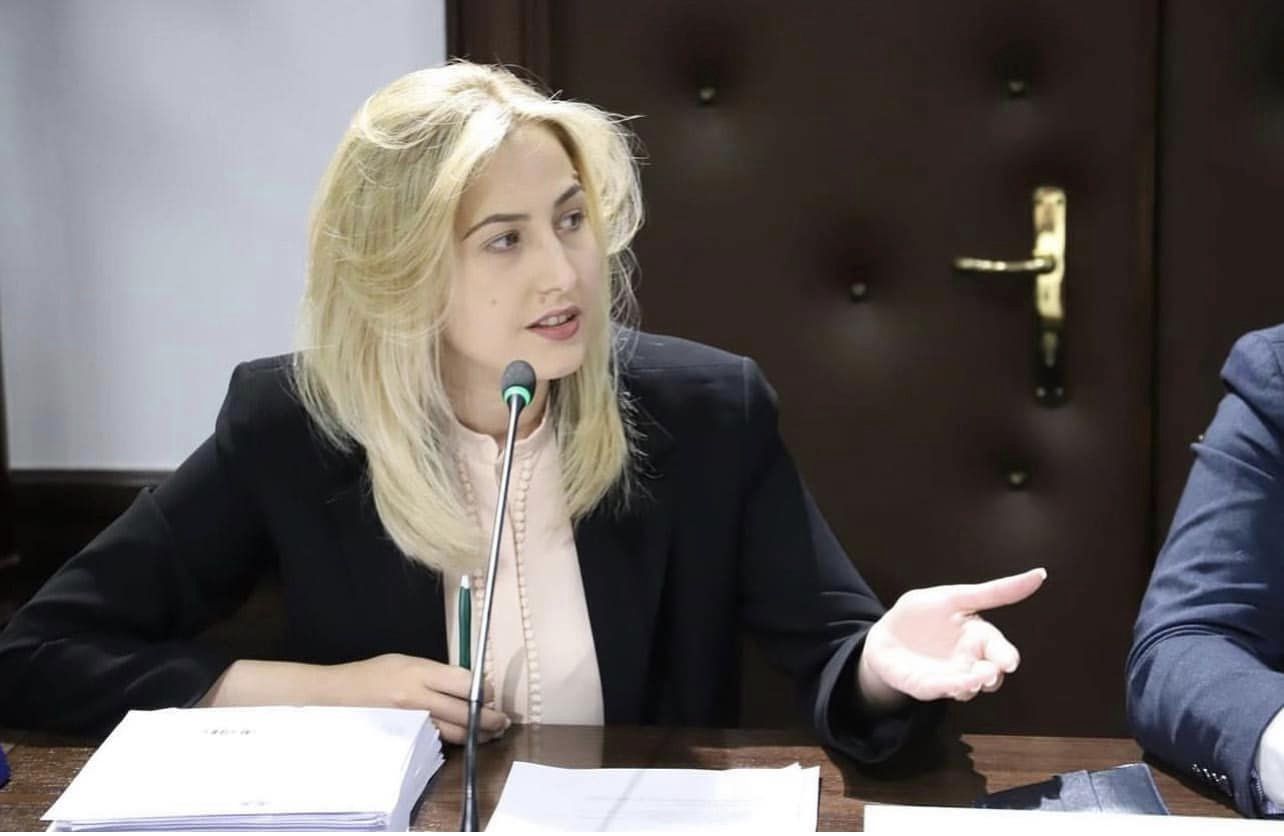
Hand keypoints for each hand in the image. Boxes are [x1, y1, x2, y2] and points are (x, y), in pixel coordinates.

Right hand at [323, 653, 509, 744]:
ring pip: (455, 733)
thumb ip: (439, 673)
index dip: (484, 689)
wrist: (337, 696)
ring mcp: (412, 723)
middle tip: (503, 720)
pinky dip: (455, 739)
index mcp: (419, 673)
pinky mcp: (406, 739)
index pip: (464, 682)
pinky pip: (438, 742)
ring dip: (478, 733)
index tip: (492, 692)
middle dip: (490, 718)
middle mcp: (418, 699)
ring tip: (493, 732)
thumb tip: (471, 683)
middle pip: (465, 713)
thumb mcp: (407, 661)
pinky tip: (465, 737)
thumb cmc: (374, 674)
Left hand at [857, 568, 1046, 708]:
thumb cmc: (923, 615)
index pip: (999, 649)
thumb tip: (1041, 574)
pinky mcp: (927, 687)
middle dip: (991, 676)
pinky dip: (947, 689)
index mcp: (978, 637)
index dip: (1005, 656)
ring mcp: (949, 677)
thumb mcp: (954, 597)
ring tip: (972, 680)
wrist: (884, 635)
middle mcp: (969, 662)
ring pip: (968, 687)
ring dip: (971, 685)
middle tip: (988, 673)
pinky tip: (951, 686)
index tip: (1008, 662)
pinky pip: (939, 690)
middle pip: (990, 674)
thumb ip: (994, 592)